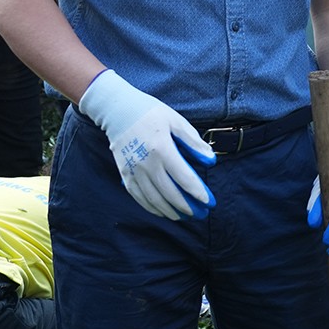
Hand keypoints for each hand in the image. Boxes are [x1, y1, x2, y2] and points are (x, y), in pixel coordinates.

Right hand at [78, 69, 215, 220]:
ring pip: (153, 199)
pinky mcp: (125, 174)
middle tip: (201, 214)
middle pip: (169, 193)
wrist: (118, 111)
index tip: (209, 202)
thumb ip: (193, 142)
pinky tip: (163, 212)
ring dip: (170, 211)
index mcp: (162, 149)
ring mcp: (134, 171)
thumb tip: (210, 160)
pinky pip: (139, 197)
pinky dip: (152, 207)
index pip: (183, 177)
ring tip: (184, 216)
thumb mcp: (177, 122)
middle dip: (187, 207)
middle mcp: (147, 164)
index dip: (197, 192)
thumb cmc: (152, 114)